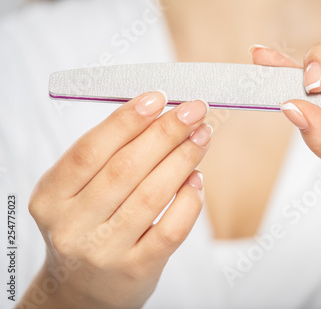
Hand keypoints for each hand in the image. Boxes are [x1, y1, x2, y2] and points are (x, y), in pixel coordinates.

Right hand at [22, 92, 211, 308]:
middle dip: (165, 133)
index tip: (157, 98)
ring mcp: (103, 251)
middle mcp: (72, 225)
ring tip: (202, 136)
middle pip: (125, 168)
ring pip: (151, 194)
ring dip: (183, 158)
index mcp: (51, 197)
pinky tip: (197, 179)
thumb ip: (108, 157)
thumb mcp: (78, 193)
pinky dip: (189, 200)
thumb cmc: (88, 227)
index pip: (90, 150)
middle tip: (194, 111)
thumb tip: (158, 116)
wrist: (82, 290)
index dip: (126, 120)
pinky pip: (171, 229)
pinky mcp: (135, 270)